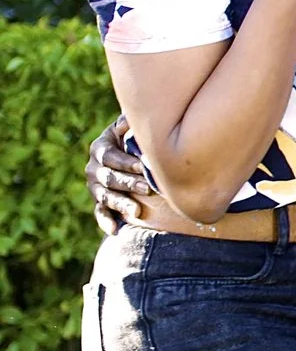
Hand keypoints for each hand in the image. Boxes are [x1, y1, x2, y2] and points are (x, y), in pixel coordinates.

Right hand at [87, 116, 146, 233]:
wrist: (131, 152)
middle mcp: (93, 168)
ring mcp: (95, 186)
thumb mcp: (130, 128)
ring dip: (121, 204)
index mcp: (100, 148)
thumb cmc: (135, 137)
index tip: (143, 166)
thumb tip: (128, 120)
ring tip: (138, 212)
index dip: (125, 162)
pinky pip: (100, 212)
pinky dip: (106, 222)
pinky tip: (115, 230)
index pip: (109, 156)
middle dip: (128, 183)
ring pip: (106, 196)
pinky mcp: (99, 201)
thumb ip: (129, 123)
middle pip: (109, 178)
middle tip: (147, 189)